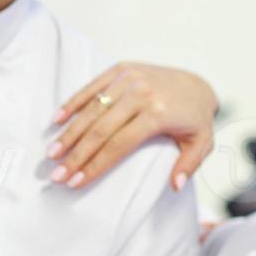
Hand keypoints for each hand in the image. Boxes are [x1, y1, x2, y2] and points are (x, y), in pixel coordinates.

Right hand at [48, 62, 217, 190]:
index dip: (96, 165)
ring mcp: (130, 79)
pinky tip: (56, 121)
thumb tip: (175, 185)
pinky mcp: (121, 69)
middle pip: (101, 129)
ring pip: (92, 109)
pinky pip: (92, 86)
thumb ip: (189, 164)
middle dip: (76, 155)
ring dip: (70, 133)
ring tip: (52, 154)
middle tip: (57, 175)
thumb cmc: (195, 120)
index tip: (76, 182)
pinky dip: (73, 103)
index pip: (119, 145)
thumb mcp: (202, 144)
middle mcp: (141, 93)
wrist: (197, 83)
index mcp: (158, 114)